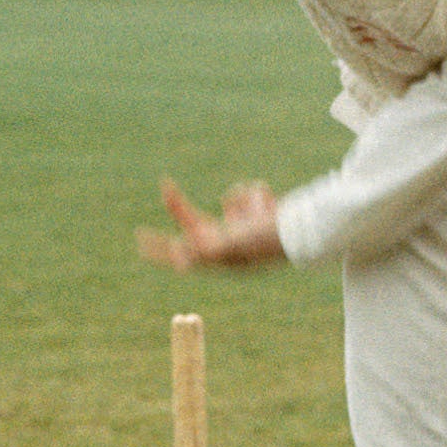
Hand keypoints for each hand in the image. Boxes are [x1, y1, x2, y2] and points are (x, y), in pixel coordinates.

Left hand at [137, 176, 287, 270]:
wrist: (307, 232)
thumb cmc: (268, 242)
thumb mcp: (232, 245)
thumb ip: (205, 250)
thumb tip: (178, 258)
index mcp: (220, 255)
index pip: (182, 252)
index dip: (160, 247)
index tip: (139, 239)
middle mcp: (229, 241)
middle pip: (195, 220)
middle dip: (182, 206)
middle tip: (166, 188)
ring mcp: (243, 225)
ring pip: (227, 198)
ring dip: (240, 197)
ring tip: (261, 208)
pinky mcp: (258, 212)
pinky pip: (246, 191)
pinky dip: (257, 194)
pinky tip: (273, 205)